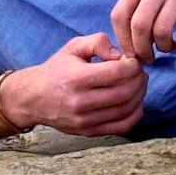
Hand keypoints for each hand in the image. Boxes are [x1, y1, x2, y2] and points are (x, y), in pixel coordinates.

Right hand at [4, 34, 146, 135]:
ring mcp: (85, 120)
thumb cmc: (58, 69)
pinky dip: (135, 113)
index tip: (133, 61)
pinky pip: (122, 126)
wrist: (35, 98)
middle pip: (125, 92)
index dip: (133, 66)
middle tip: (139, 72)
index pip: (117, 72)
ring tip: (138, 83)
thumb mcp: (73, 47)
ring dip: (140, 95)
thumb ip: (98, 42)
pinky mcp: (89, 132)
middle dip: (139, 79)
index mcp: (76, 77)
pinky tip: (135, 101)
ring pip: (126, 109)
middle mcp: (80, 102)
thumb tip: (121, 56)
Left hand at [110, 0, 175, 60]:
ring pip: (161, 32)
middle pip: (139, 26)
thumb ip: (140, 8)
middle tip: (149, 58)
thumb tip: (130, 43)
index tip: (130, 52)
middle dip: (141, 49)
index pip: (119, 15)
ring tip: (169, 47)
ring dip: (164, 48)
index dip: (122, 39)